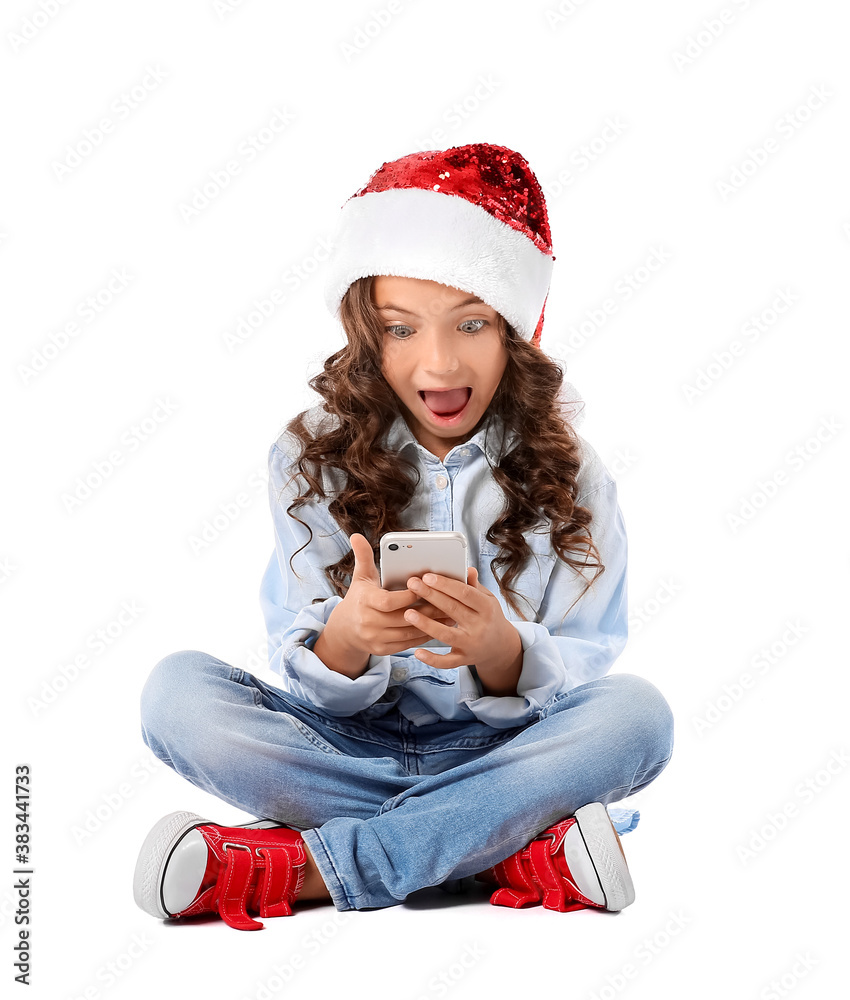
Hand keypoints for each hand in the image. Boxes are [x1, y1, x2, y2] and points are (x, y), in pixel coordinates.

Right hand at [325, 533, 457, 657]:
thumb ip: (362, 557)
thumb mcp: (360, 578)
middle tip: (448, 602)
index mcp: (364, 602)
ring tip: (449, 614)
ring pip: (408, 633)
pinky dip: (424, 636)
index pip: (388, 601)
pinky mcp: (382, 650)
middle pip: (403, 618)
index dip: (408, 596)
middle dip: (427, 610)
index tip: (424, 587)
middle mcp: (368, 623)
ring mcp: (375, 639)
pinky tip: (438, 628)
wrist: (345, 630)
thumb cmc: (359, 599)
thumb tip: (356, 535)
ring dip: (431, 625)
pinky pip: (407, 644)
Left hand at [402, 567, 522, 677]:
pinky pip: (446, 662)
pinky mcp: (464, 659)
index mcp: (487, 608)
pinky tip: (417, 652)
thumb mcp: (487, 599)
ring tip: (408, 613)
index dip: (446, 584)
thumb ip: (474, 586)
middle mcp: (480, 626)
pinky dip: (432, 659)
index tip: (427, 576)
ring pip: (446, 635)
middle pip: (453, 609)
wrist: (500, 647)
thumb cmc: (488, 616)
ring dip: (426, 624)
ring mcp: (471, 644)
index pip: (465, 593)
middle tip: (412, 584)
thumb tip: (468, 569)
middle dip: (431, 596)